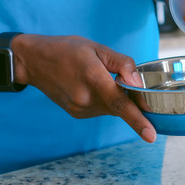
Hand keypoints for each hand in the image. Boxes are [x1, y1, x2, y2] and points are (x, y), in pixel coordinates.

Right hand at [13, 35, 156, 143]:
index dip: (138, 121)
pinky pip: (100, 109)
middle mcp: (86, 99)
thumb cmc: (66, 50)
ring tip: (97, 77)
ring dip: (114, 97)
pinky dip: (104, 100)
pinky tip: (90, 85)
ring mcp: (80, 109)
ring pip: (111, 108)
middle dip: (129, 97)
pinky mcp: (77, 113)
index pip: (121, 104)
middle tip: (119, 77)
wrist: (33, 61)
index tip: (151, 136)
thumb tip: (137, 81)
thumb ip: (121, 64)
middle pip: (120, 106)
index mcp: (93, 79)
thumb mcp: (96, 48)